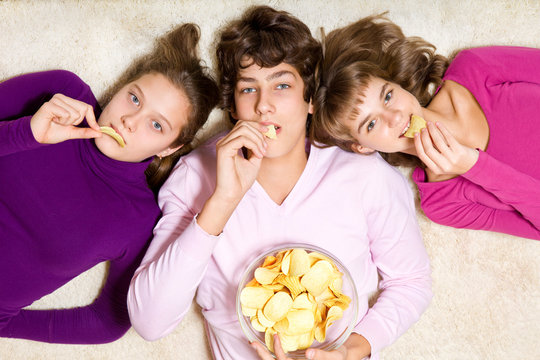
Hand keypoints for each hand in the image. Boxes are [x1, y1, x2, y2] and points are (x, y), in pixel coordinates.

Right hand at [30, 93, 100, 143]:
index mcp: (69, 102)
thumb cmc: (54, 132)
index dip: (92, 119)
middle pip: (83, 109)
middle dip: (76, 122)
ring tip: (56, 121)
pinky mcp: (49, 105)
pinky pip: (65, 114)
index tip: (96, 129)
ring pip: (74, 113)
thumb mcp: (73, 132)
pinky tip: (52, 120)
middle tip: (63, 123)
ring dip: (66, 122)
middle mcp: (62, 98)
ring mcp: (55, 100)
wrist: (38, 136)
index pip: (87, 107)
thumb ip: (86, 131)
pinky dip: (61, 121)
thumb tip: (100, 133)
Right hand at [196, 120, 266, 234]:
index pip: (243, 125)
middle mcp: (225, 141)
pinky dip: (253, 145)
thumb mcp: (255, 159)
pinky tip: (258, 155)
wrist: (233, 194)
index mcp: (231, 142)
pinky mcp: (223, 150)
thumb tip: (264, 134)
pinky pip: (241, 139)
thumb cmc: (242, 179)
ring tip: (262, 152)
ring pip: (243, 129)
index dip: (257, 127)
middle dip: (258, 132)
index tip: (268, 135)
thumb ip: (258, 146)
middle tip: (265, 147)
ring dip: (257, 139)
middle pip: (243, 124)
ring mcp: (223, 144)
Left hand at [251, 334, 351, 359]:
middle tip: (252, 343)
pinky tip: (273, 341)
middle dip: (263, 355)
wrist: (344, 358)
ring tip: (254, 343)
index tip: (276, 336)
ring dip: (264, 354)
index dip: (278, 351)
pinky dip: (275, 351)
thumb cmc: (340, 358)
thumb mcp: (333, 357)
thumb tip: (308, 354)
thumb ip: (321, 357)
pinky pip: (281, 358)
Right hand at [414, 121, 478, 180]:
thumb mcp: (442, 163)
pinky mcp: (460, 151)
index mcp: (436, 169)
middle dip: (424, 137)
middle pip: (428, 149)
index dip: (418, 143)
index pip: (422, 155)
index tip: (416, 134)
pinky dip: (442, 129)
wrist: (474, 166)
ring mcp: (452, 159)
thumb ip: (432, 155)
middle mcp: (444, 165)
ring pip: (438, 142)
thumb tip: (421, 138)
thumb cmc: (455, 162)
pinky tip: (438, 124)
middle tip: (422, 128)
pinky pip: (448, 138)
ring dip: (432, 131)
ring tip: (430, 124)